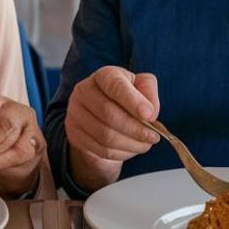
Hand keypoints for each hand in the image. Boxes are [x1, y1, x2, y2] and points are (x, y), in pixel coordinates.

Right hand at [64, 66, 159, 190]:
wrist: (104, 116)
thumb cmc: (126, 98)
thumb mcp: (141, 87)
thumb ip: (149, 93)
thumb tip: (150, 112)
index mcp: (103, 76)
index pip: (115, 85)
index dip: (133, 101)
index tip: (149, 115)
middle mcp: (84, 91)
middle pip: (108, 113)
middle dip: (135, 128)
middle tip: (153, 136)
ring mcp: (76, 113)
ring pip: (105, 135)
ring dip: (131, 143)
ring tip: (146, 144)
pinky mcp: (75, 134)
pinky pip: (101, 149)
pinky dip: (122, 153)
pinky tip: (132, 148)